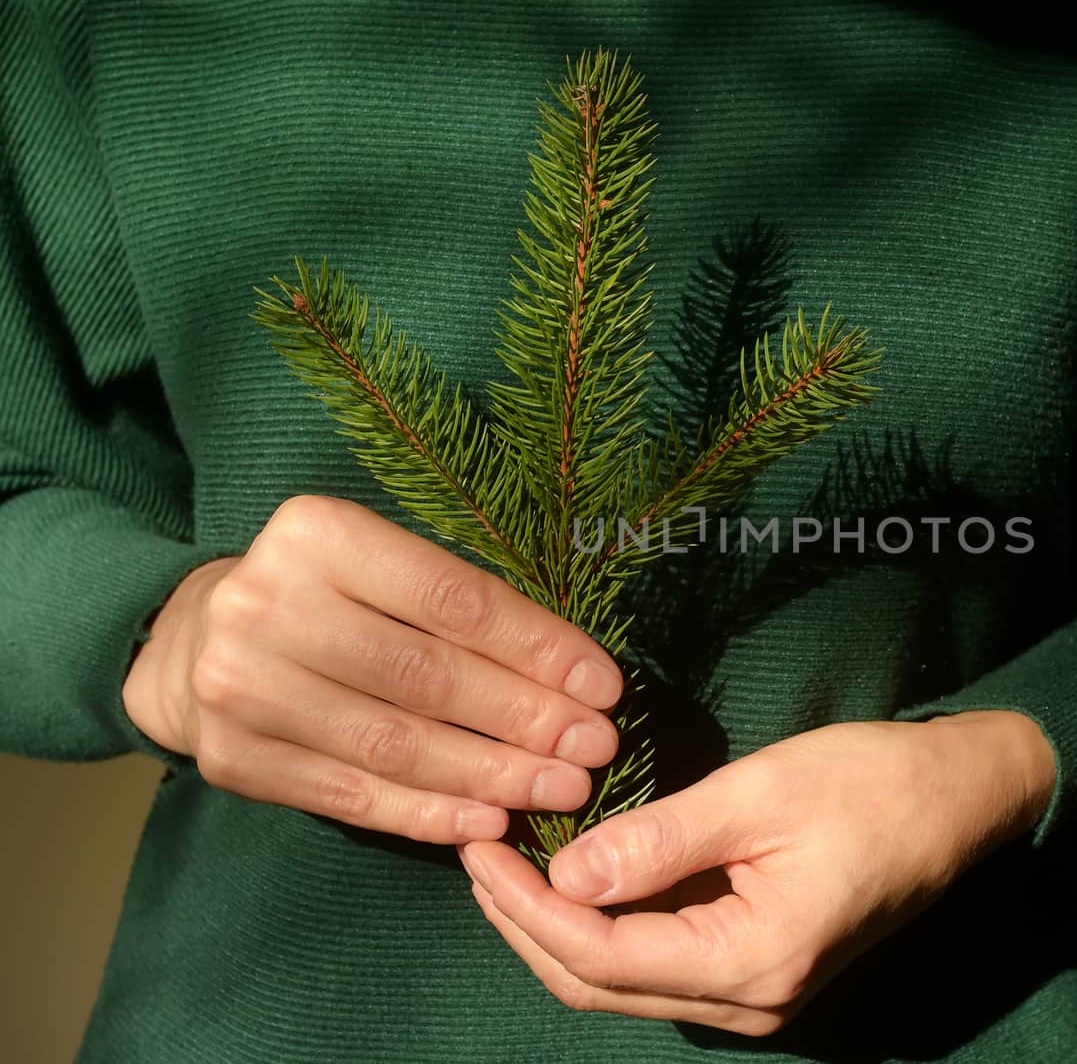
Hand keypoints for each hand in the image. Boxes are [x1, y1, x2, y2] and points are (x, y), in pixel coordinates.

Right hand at [121, 494, 624, 843]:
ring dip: (492, 775)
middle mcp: (266, 603)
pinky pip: (352, 797)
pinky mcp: (232, 757)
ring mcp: (240, 687)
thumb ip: (462, 605)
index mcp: (316, 534)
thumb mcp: (382, 565)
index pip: (452, 600)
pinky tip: (489, 821)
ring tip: (561, 790)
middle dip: (527, 719)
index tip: (605, 687)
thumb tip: (579, 676)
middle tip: (595, 749)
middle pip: (427, 677)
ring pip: (395, 745)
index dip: (538, 649)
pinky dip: (428, 814)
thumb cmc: (327, 597)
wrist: (194, 643)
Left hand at [458, 710, 1055, 1035]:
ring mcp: (758, 995)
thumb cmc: (870, 783)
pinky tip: (578, 879)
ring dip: (559, 930)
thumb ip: (659, 839)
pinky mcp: (761, 971)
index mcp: (752, 960)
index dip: (526, 907)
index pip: (601, 955)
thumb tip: (563, 873)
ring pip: (624, 984)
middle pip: (600, 986)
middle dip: (526, 925)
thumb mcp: (759, 793)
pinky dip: (607, 927)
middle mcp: (750, 1001)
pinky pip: (661, 967)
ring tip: (509, 865)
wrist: (961, 800)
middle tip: (478, 854)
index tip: (481, 847)